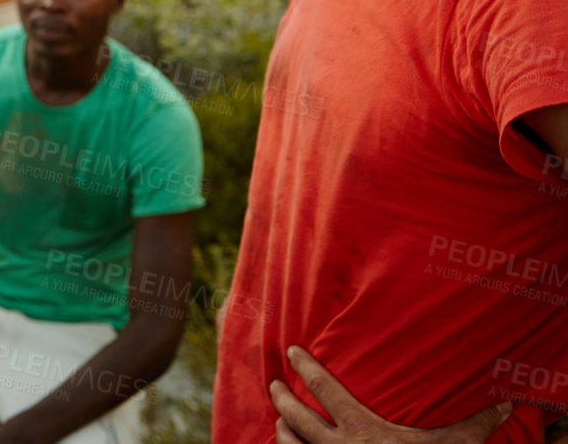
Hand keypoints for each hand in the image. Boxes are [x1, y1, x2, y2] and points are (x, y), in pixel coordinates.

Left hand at [270, 346, 512, 443]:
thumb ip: (474, 425)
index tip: (292, 350)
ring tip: (280, 419)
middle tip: (275, 384)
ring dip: (282, 430)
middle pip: (296, 415)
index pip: (324, 389)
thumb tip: (505, 405)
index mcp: (362, 430)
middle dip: (282, 397)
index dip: (305, 366)